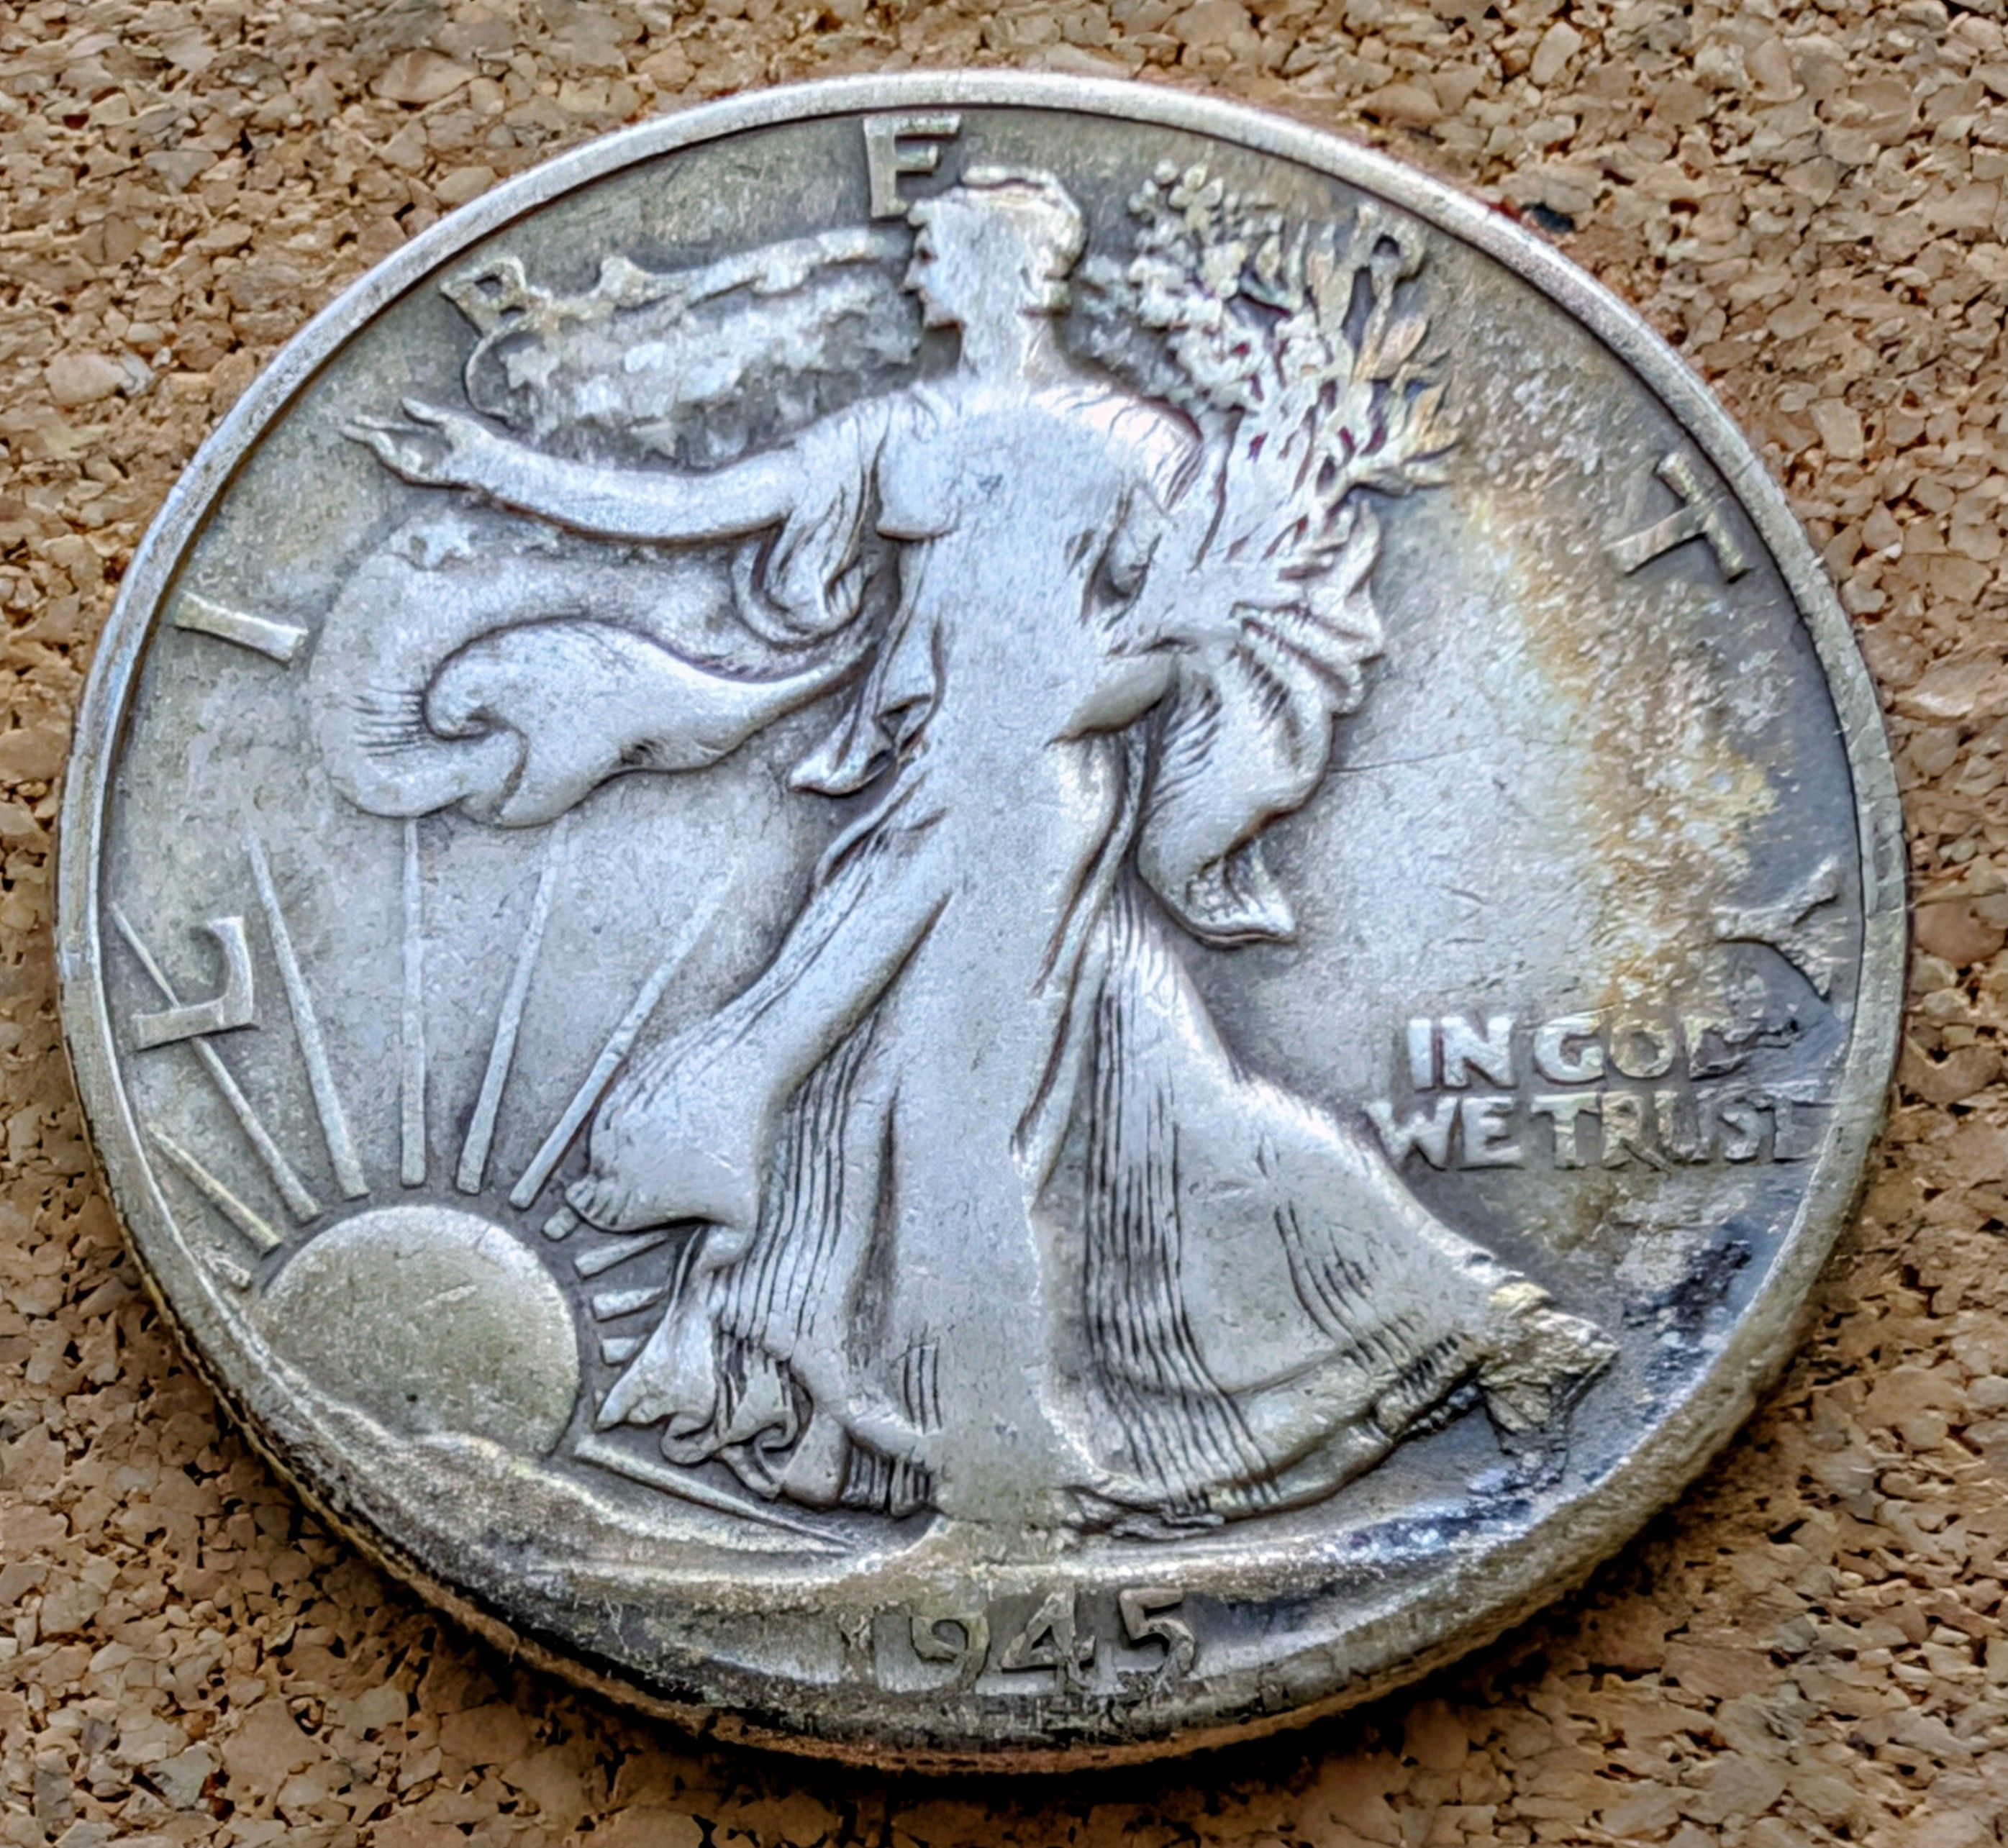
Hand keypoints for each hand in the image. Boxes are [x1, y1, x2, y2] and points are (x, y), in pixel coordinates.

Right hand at [343, 397, 503, 489]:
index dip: (374, 423)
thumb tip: (403, 401)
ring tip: (364, 432)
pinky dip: (391, 455)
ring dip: (376, 445)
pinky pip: (404, 467)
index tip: (356, 417)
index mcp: (425, 438)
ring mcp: (425, 466)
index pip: (393, 430)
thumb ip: (426, 413)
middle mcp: (422, 453)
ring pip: (392, 457)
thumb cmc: (480, 441)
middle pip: (387, 444)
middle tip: (344, 427)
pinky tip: (381, 441)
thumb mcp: (450, 420)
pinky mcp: (430, 476)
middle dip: (366, 436)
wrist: (494, 460)